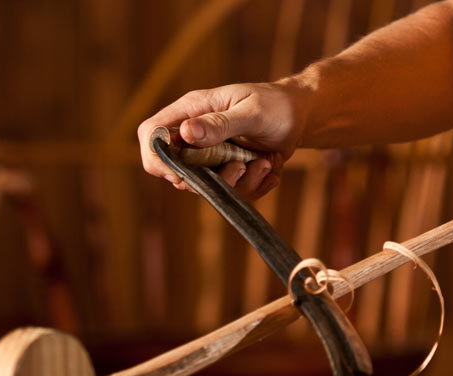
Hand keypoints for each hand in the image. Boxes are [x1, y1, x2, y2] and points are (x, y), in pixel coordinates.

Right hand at [137, 80, 308, 199]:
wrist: (300, 117)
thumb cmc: (276, 105)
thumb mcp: (251, 111)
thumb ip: (219, 123)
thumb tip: (186, 133)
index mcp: (192, 112)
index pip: (152, 134)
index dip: (155, 157)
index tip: (178, 172)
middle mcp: (196, 137)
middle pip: (176, 170)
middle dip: (208, 179)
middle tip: (240, 165)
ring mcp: (211, 157)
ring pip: (206, 187)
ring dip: (238, 183)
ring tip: (264, 163)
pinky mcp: (228, 172)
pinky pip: (231, 193)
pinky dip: (253, 186)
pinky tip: (270, 168)